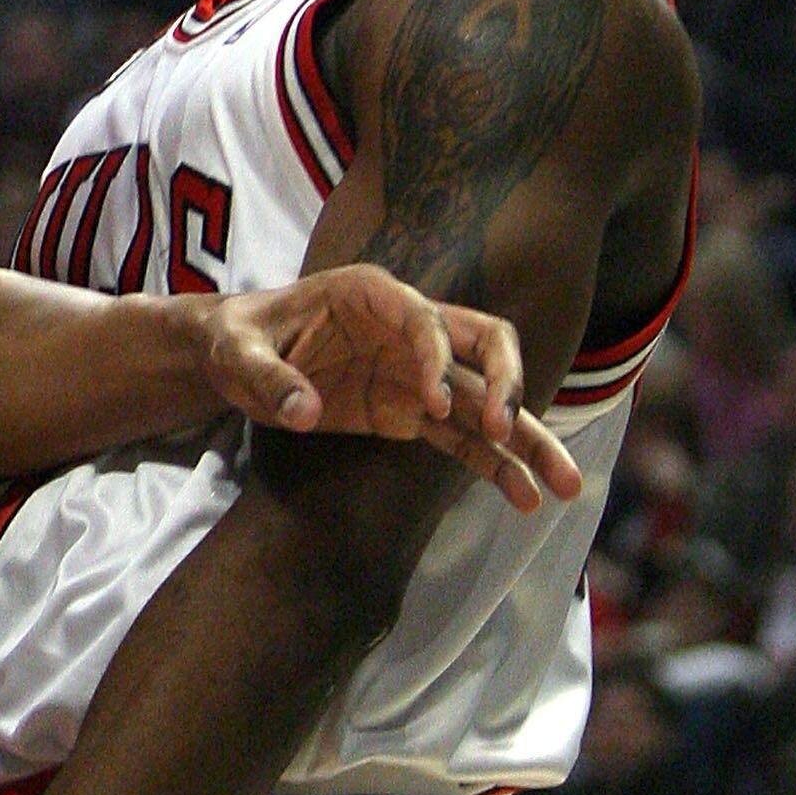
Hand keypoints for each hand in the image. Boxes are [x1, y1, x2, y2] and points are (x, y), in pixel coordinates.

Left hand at [197, 268, 580, 510]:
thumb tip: (305, 413)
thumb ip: (267, 379)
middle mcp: (409, 329)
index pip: (426, 318)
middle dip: (508, 385)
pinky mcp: (411, 412)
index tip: (434, 404)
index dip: (437, 358)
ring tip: (564, 485)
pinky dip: (493, 466)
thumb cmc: (235, 339)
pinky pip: (463, 438)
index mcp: (372, 295)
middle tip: (506, 430)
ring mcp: (417, 372)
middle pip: (485, 346)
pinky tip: (525, 499)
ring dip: (526, 439)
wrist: (230, 356)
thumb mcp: (235, 352)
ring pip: (488, 401)